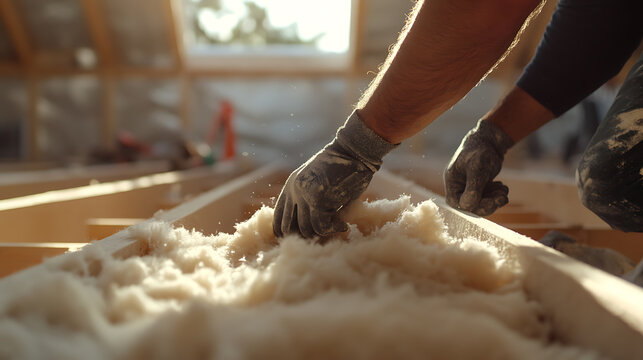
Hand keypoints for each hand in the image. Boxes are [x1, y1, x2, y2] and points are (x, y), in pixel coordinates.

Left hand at [273, 112, 396, 238]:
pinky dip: (334, 230)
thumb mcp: (321, 183)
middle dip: (306, 236)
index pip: (278, 219)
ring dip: (324, 233)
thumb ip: (313, 203)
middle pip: (289, 229)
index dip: (289, 234)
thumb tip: (315, 231)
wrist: (355, 151)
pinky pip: (322, 227)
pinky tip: (344, 225)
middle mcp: (293, 191)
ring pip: (306, 230)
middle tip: (324, 234)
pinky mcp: (318, 199)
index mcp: (291, 186)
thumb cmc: (344, 169)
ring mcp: (304, 195)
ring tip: (338, 226)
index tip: (307, 237)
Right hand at [444, 119, 513, 215]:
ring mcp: (469, 187)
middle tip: (503, 198)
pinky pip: (487, 199)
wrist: (490, 140)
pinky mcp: (479, 187)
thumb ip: (473, 187)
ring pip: (481, 204)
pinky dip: (496, 196)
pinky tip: (502, 187)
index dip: (474, 206)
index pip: (458, 203)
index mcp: (452, 182)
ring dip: (494, 200)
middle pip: (471, 206)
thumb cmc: (480, 150)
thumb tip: (468, 207)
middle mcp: (459, 187)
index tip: (492, 201)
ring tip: (504, 190)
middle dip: (488, 204)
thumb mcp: (477, 168)